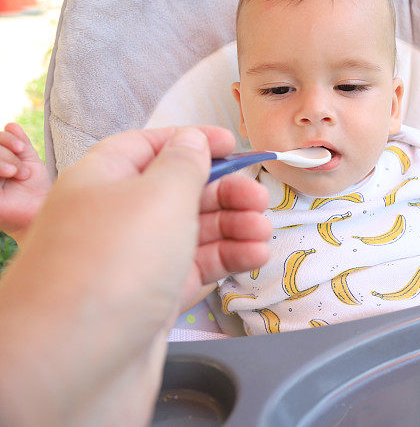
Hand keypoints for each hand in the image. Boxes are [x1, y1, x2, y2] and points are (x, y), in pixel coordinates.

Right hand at [0, 123, 50, 241]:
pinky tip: (8, 173)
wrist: (42, 211)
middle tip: (21, 169)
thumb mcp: (29, 163)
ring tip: (17, 173)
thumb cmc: (36, 190)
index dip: (5, 138)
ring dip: (3, 158)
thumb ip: (20, 144)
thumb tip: (11, 125)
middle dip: (6, 152)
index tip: (22, 147)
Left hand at [0, 126, 270, 425]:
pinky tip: (254, 256)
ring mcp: (133, 261)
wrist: (73, 363)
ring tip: (263, 233)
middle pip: (179, 191)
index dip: (194, 141)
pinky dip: (227, 259)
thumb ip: (186, 163)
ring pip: (192, 232)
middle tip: (261, 200)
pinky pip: (194, 268)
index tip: (236, 145)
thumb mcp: (159, 196)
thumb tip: (193, 140)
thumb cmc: (115, 263)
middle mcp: (115, 217)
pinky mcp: (151, 300)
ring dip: (233, 228)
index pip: (150, 146)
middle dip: (225, 192)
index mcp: (103, 178)